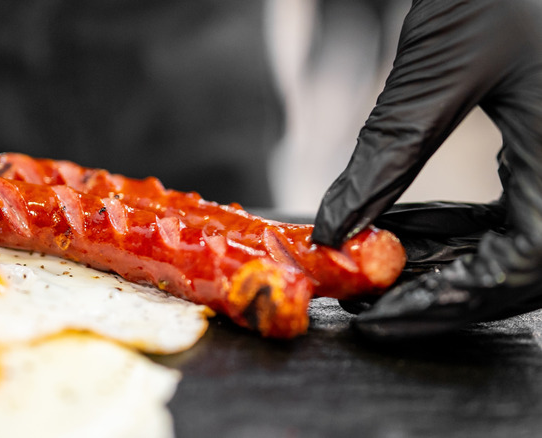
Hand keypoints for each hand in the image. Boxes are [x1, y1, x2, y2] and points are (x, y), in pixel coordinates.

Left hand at [311, 0, 541, 338]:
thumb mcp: (446, 65)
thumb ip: (390, 152)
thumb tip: (336, 226)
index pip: (520, 271)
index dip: (446, 304)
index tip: (378, 317)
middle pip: (519, 267)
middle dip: (438, 287)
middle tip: (367, 297)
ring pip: (516, 241)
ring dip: (442, 258)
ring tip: (373, 262)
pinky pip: (516, 206)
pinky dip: (457, 223)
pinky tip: (401, 224)